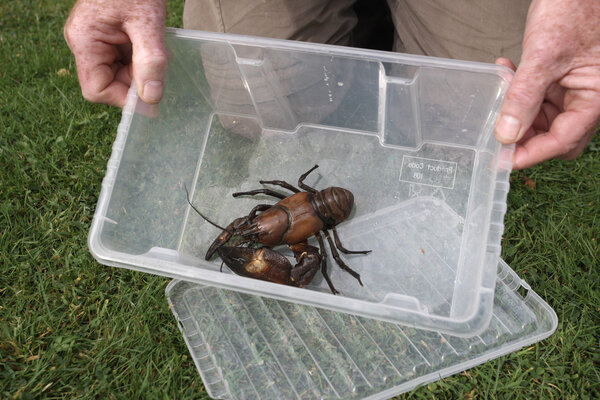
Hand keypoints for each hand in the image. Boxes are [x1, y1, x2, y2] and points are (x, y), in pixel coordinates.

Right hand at [64, 0, 166, 106]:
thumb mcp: (147, 24)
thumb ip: (150, 62)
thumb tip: (151, 99)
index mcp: (84, 41)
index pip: (96, 90)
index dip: (122, 98)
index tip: (150, 96)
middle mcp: (83, 43)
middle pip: (107, 83)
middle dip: (134, 82)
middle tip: (158, 66)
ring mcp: (94, 39)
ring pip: (117, 73)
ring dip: (139, 71)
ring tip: (155, 50)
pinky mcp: (106, 36)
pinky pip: (121, 60)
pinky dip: (139, 60)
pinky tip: (151, 46)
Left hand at [494, 0, 599, 169]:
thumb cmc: (574, 9)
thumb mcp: (544, 56)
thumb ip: (524, 97)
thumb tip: (506, 135)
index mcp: (593, 98)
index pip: (561, 141)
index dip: (530, 153)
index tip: (501, 161)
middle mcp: (585, 97)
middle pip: (554, 135)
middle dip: (525, 136)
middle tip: (496, 134)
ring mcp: (572, 87)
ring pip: (542, 117)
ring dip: (517, 111)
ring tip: (501, 91)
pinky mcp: (559, 75)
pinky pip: (536, 95)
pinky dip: (518, 90)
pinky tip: (505, 71)